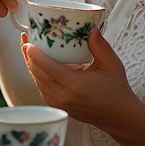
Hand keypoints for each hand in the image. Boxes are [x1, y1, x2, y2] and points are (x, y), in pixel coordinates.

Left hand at [21, 27, 138, 128]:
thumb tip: (91, 29)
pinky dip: (38, 76)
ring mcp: (60, 103)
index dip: (35, 54)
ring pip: (37, 82)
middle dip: (28, 56)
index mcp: (76, 85)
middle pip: (38, 74)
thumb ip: (101, 47)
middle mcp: (65, 96)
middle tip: (26, 40)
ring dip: (31, 66)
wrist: (119, 116)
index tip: (28, 42)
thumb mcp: (113, 65)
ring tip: (28, 50)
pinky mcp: (59, 107)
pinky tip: (38, 66)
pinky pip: (42, 89)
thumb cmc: (117, 90)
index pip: (48, 68)